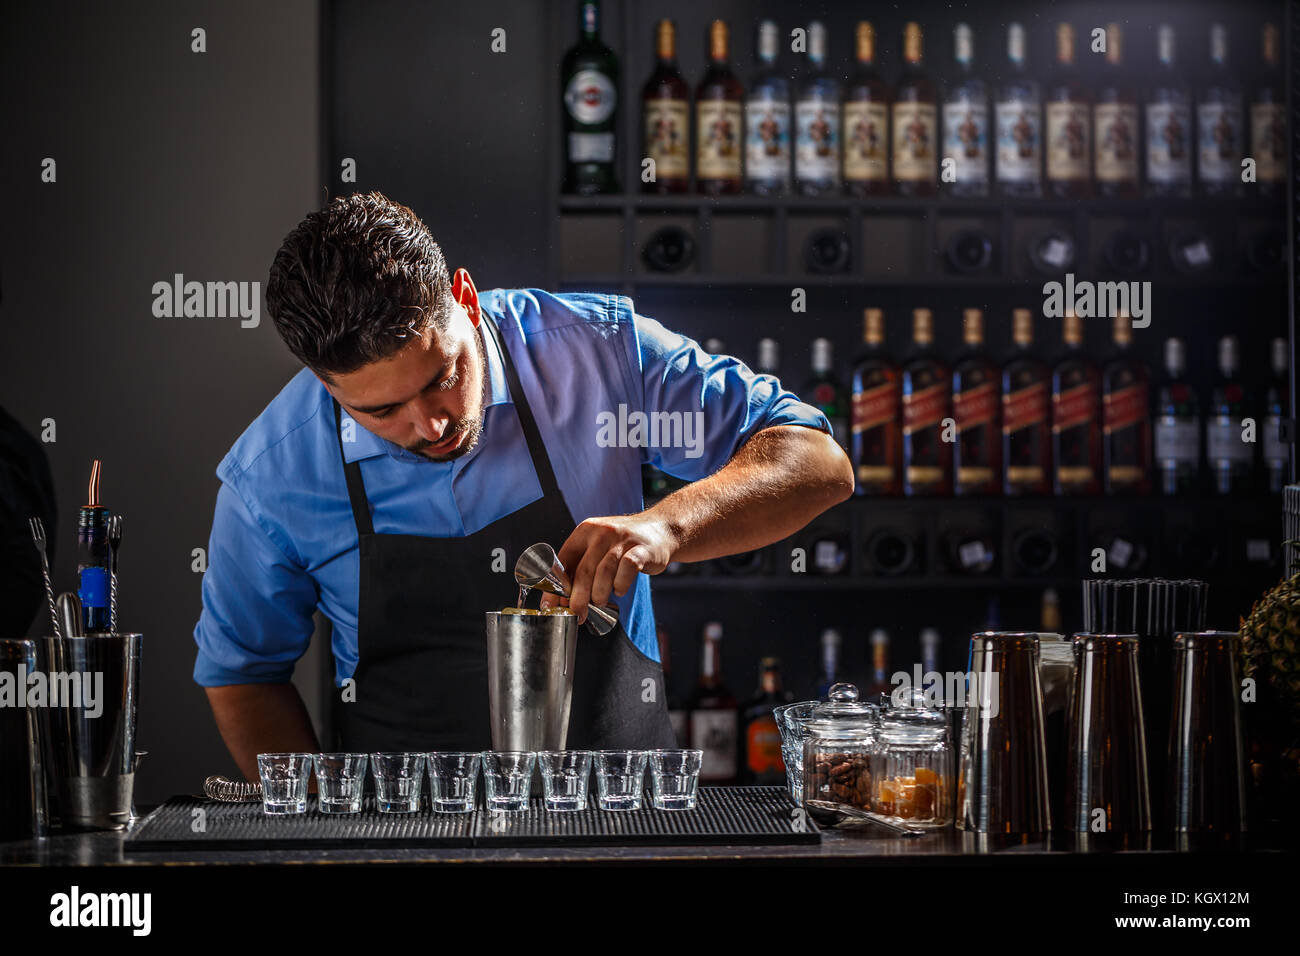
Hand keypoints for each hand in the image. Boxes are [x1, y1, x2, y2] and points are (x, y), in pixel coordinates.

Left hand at [539, 514, 676, 623]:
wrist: (661, 530)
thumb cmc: (625, 544)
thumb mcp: (599, 547)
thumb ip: (581, 567)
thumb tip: (562, 599)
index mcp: (585, 531)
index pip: (564, 560)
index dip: (556, 585)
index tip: (553, 605)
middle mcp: (602, 532)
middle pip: (583, 569)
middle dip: (577, 597)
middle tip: (577, 614)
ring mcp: (622, 539)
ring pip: (604, 571)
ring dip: (599, 593)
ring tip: (599, 602)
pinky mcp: (641, 549)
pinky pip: (627, 570)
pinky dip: (621, 585)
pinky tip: (619, 590)